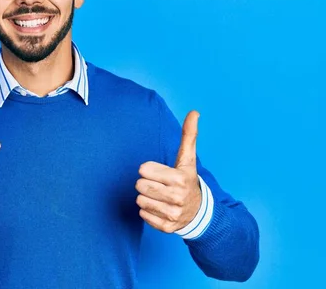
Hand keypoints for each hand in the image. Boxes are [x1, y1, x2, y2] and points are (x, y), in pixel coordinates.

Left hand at [135, 111, 201, 232]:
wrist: (200, 212)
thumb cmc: (187, 180)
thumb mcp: (188, 159)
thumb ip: (188, 136)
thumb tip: (194, 112)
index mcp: (180, 178)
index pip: (144, 169)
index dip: (149, 169)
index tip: (160, 173)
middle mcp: (177, 197)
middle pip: (140, 185)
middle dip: (146, 184)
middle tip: (160, 185)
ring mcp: (172, 214)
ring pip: (140, 200)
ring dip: (147, 198)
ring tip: (160, 197)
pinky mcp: (166, 227)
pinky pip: (143, 215)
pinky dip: (149, 212)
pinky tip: (161, 208)